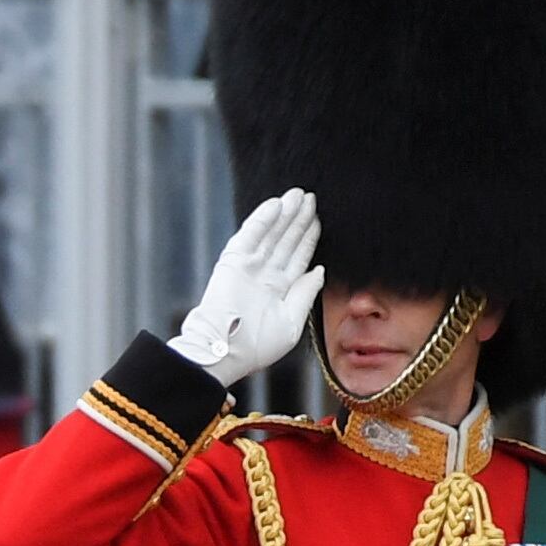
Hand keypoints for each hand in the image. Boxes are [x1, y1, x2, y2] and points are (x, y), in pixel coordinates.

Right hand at [169, 189, 324, 383]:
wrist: (226, 350)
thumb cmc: (257, 346)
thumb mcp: (292, 322)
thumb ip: (305, 294)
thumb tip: (319, 270)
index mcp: (280, 289)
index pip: (298, 257)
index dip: (308, 237)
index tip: (318, 219)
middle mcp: (265, 274)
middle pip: (287, 240)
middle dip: (299, 220)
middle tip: (311, 198)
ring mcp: (250, 266)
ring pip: (272, 234)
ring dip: (285, 214)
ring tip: (299, 195)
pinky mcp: (234, 260)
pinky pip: (251, 234)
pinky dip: (263, 219)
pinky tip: (277, 204)